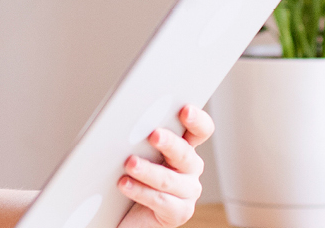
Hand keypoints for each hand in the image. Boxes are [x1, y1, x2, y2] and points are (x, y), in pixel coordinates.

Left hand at [115, 105, 214, 227]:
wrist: (123, 213)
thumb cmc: (132, 176)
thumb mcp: (136, 152)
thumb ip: (139, 139)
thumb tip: (124, 124)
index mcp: (184, 147)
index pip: (200, 130)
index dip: (197, 120)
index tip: (185, 110)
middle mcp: (190, 168)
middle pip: (186, 153)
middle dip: (169, 143)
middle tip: (153, 134)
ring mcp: (187, 191)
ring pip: (169, 179)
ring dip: (148, 170)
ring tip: (130, 163)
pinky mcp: (178, 212)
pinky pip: (161, 201)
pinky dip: (141, 192)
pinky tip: (125, 185)